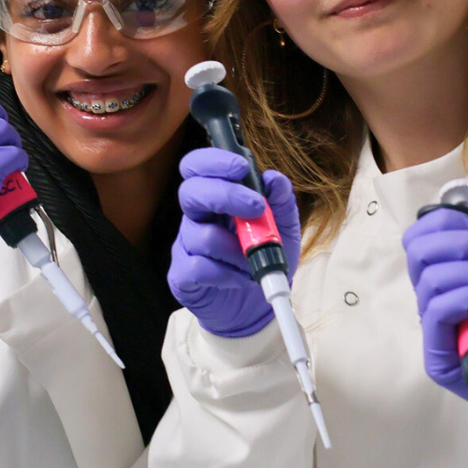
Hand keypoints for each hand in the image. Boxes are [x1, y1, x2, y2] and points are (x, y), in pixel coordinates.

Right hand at [169, 148, 301, 337]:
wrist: (257, 307)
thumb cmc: (265, 259)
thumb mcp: (285, 229)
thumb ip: (280, 203)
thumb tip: (274, 179)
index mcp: (217, 197)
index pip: (198, 167)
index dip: (213, 161)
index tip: (241, 167)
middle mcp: (196, 217)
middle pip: (190, 192)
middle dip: (226, 195)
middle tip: (256, 209)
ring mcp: (185, 246)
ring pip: (201, 235)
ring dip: (237, 248)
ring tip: (254, 260)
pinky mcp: (182, 276)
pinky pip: (198, 267)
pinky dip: (227, 274)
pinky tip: (240, 278)